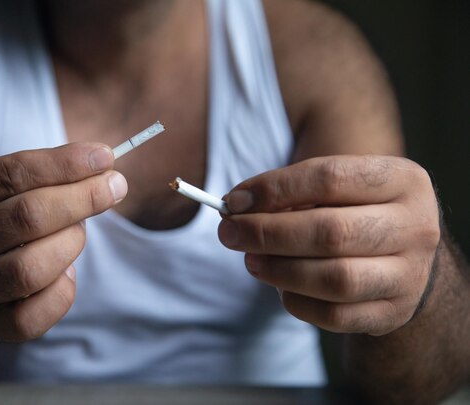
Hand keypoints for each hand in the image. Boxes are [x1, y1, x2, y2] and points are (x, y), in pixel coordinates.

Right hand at [0, 143, 126, 340]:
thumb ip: (40, 175)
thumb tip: (104, 168)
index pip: (13, 174)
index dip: (65, 164)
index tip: (106, 157)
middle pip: (27, 216)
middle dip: (82, 199)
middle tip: (114, 188)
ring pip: (31, 269)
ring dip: (71, 244)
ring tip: (78, 233)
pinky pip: (32, 317)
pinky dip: (62, 292)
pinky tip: (65, 273)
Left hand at [219, 155, 440, 335]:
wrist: (402, 255)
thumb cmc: (355, 212)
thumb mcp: (336, 189)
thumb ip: (290, 194)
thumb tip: (236, 208)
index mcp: (402, 180)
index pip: (329, 178)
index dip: (274, 190)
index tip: (233, 200)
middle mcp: (416, 226)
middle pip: (331, 232)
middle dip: (268, 233)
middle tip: (229, 233)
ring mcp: (410, 274)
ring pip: (336, 279)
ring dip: (280, 271)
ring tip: (250, 261)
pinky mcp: (394, 312)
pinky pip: (337, 316)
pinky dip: (298, 302)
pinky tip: (280, 287)